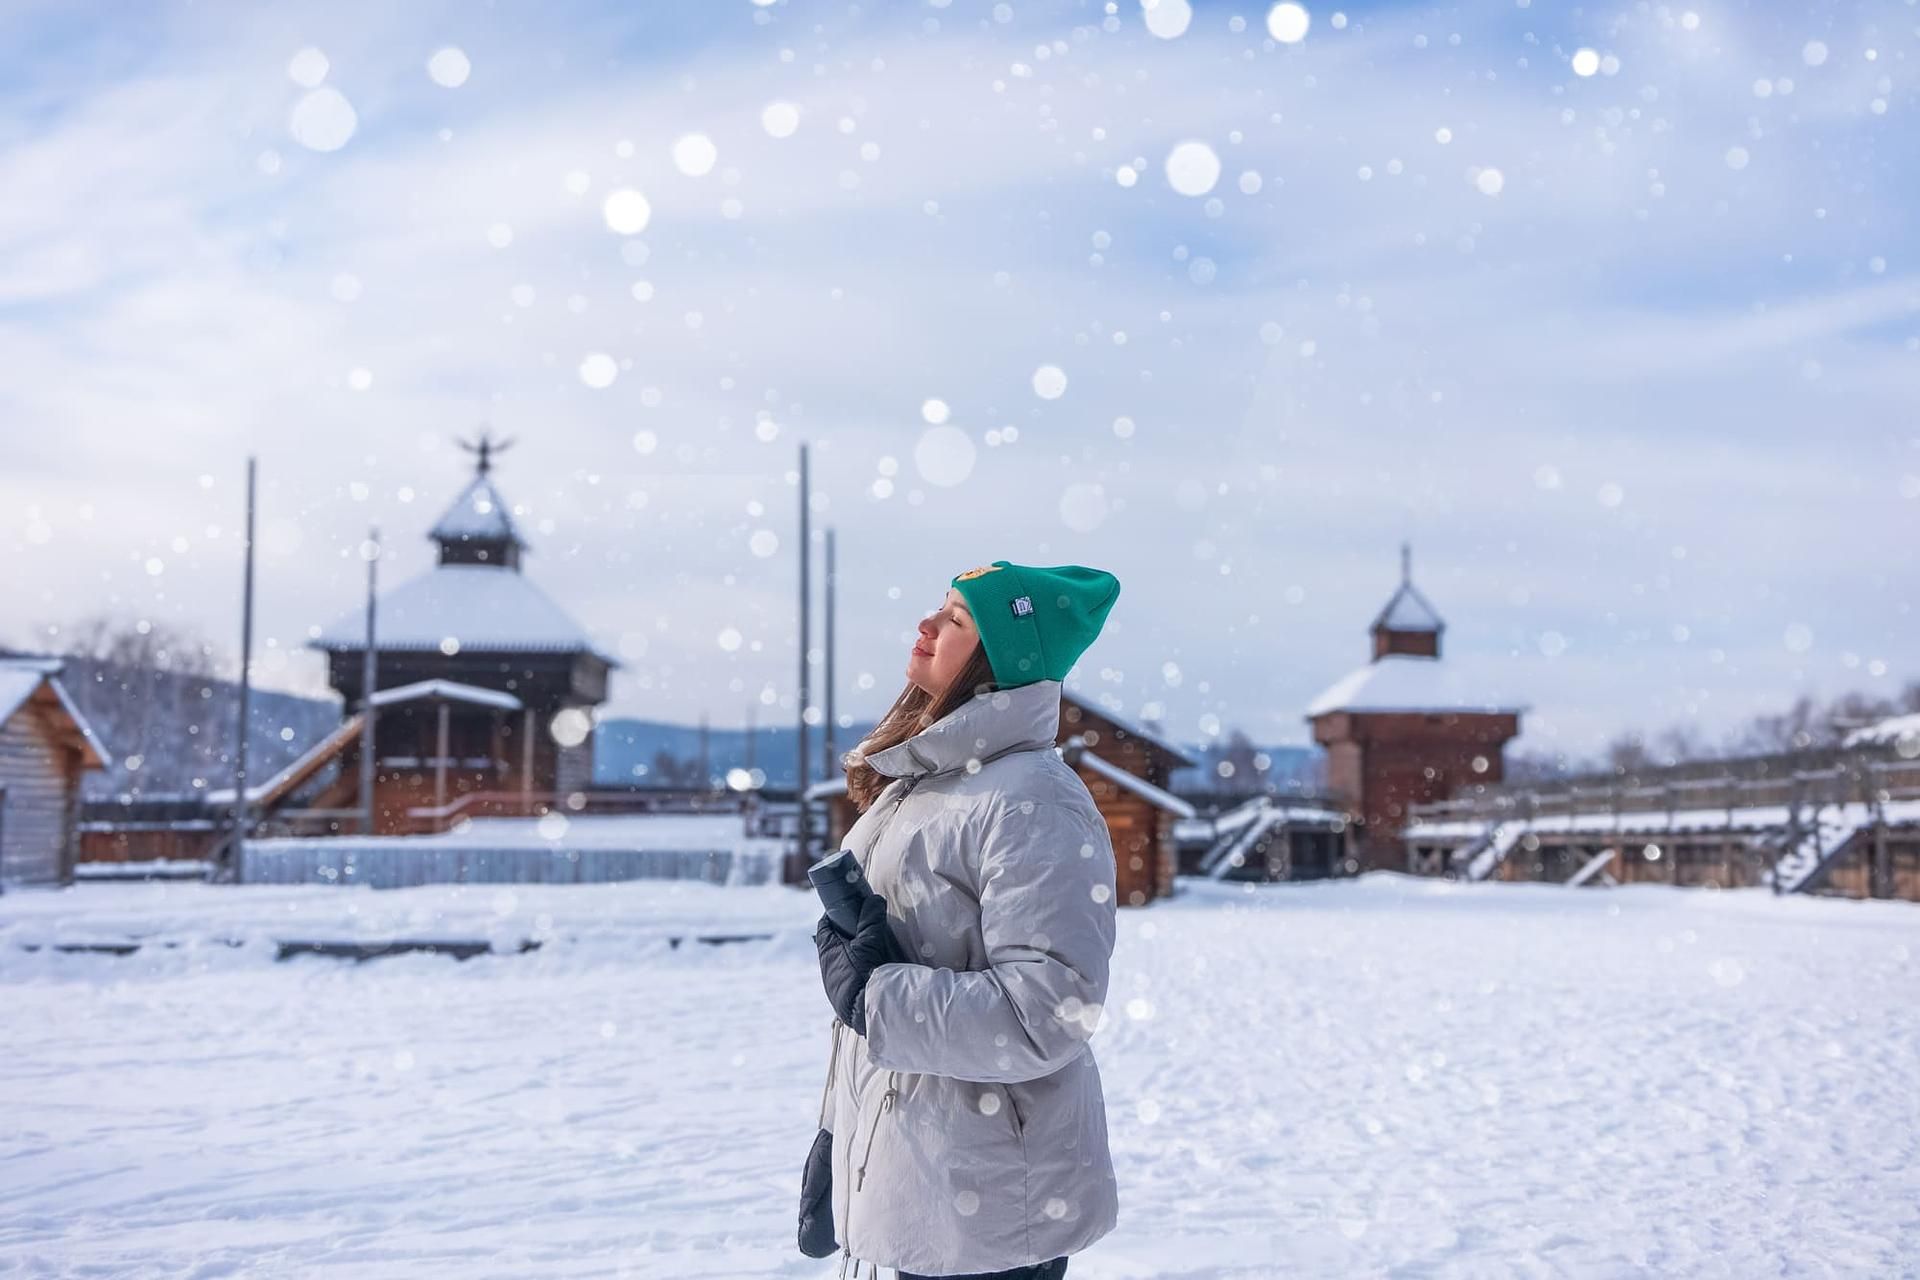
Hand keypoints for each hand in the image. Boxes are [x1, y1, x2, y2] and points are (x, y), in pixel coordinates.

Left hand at [815, 893, 906, 1035]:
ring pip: (842, 958)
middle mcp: (827, 964)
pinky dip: (858, 967)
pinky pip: (850, 974)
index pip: (825, 924)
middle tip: (865, 924)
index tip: (849, 905)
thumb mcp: (868, 942)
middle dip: (847, 931)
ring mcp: (835, 981)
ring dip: (854, 951)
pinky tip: (873, 967)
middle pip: (834, 941)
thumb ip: (871, 919)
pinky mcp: (845, 994)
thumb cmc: (862, 973)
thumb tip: (875, 899)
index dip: (835, 913)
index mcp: (826, 949)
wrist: (864, 1011)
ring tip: (872, 946)